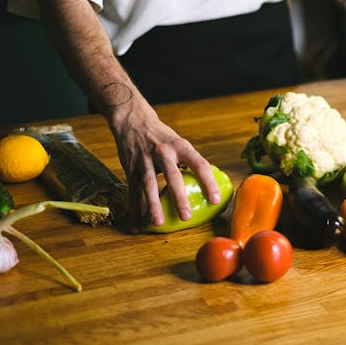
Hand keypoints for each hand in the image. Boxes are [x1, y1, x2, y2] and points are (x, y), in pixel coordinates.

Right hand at [110, 99, 222, 231]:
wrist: (133, 120)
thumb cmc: (162, 137)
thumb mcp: (178, 143)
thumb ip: (188, 162)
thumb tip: (205, 184)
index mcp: (181, 146)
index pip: (199, 164)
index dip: (208, 182)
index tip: (215, 199)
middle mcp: (163, 152)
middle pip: (173, 176)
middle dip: (179, 197)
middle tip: (186, 217)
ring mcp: (145, 160)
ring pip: (149, 184)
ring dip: (153, 205)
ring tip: (158, 222)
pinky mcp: (130, 168)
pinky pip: (132, 190)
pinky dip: (134, 209)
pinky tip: (136, 224)